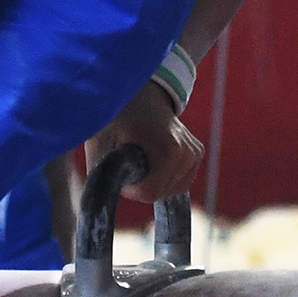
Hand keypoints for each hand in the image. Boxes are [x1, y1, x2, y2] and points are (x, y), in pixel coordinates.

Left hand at [85, 81, 203, 203]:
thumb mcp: (100, 144)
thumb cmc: (116, 117)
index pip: (149, 193)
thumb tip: (100, 204)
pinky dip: (164, 178)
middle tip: (128, 158)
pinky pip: (180, 182)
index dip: (129, 187)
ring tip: (141, 154)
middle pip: (160, 193)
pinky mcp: (197, 153)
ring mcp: (195, 152)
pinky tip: (153, 158)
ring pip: (171, 190)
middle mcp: (188, 152)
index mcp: (169, 150)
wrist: (139, 93)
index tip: (119, 167)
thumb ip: (100, 177)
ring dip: (152, 181)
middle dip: (140, 183)